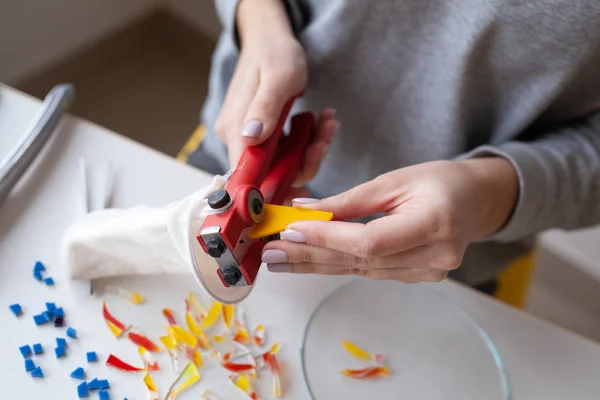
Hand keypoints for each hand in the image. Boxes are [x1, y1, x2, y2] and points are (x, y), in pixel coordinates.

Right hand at [216, 0, 337, 187]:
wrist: (272, 38)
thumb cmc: (274, 52)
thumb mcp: (278, 77)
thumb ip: (265, 108)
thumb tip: (250, 137)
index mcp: (235, 129)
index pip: (248, 175)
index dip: (274, 188)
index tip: (304, 189)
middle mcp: (239, 137)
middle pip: (272, 171)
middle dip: (305, 159)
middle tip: (325, 136)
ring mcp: (251, 136)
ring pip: (285, 161)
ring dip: (312, 146)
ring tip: (327, 121)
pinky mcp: (263, 133)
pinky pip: (288, 148)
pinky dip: (308, 138)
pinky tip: (322, 119)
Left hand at [261, 158, 518, 282]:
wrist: (477, 201)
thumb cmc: (440, 180)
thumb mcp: (395, 180)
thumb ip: (349, 201)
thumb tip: (304, 210)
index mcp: (435, 223)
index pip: (371, 241)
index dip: (328, 239)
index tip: (290, 231)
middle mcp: (435, 256)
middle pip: (360, 262)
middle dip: (310, 257)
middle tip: (271, 255)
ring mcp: (428, 272)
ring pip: (360, 270)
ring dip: (316, 264)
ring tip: (280, 260)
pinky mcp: (417, 276)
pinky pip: (369, 271)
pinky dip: (337, 264)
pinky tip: (309, 261)